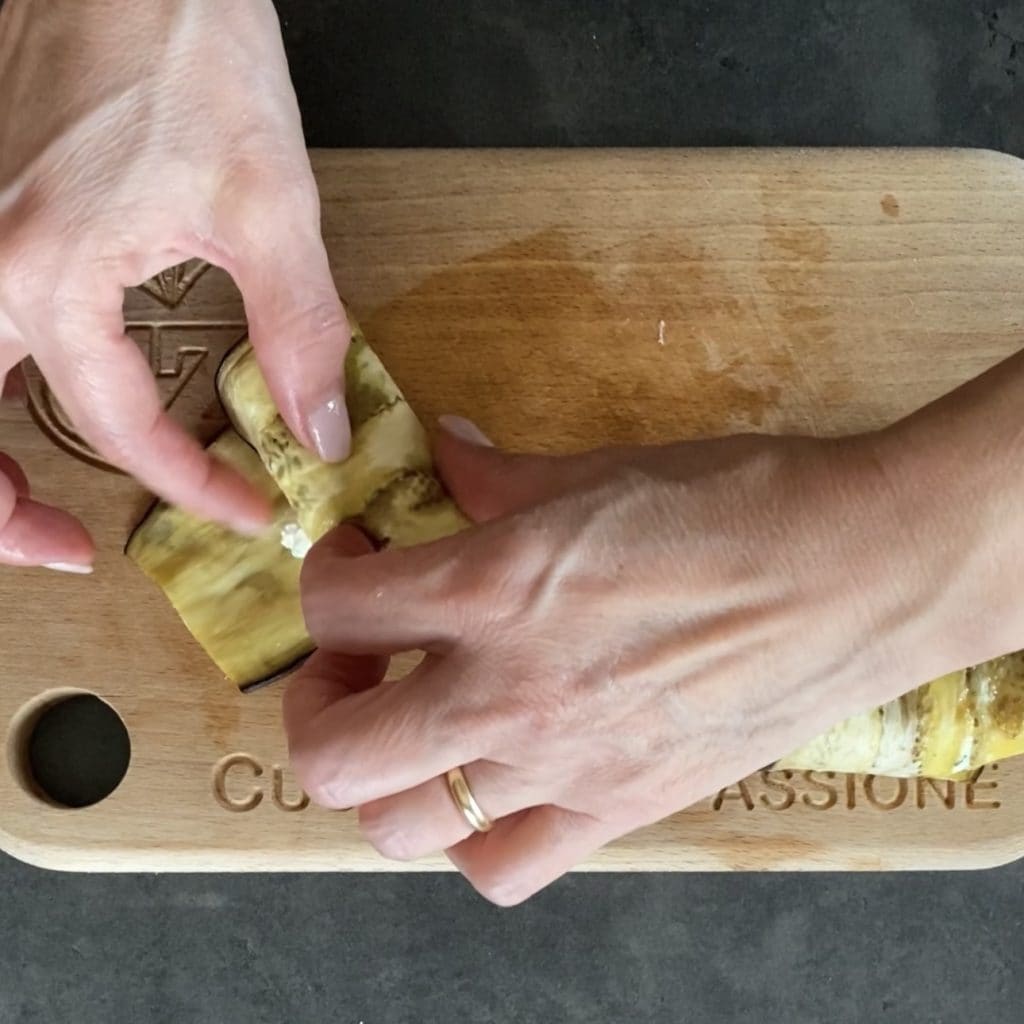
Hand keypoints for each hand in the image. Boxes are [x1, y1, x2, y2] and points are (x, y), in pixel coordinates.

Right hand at [0, 0, 350, 556]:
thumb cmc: (187, 48)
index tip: (250, 508)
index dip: (191, 487)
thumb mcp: (270, 204)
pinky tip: (24, 409)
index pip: (119, 428)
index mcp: (47, 271)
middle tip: (65, 549)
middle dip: (5, 513)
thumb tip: (315, 428)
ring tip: (25, 509)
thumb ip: (299, 330)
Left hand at [285, 412, 984, 904]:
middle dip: (315, 702)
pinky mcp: (617, 810)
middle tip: (356, 660)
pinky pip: (503, 869)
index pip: (337, 606)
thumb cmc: (738, 505)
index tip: (358, 557)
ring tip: (416, 725)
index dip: (326, 575)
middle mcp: (508, 692)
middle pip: (331, 753)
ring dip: (382, 777)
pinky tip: (493, 786)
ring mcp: (560, 767)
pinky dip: (471, 840)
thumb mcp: (597, 469)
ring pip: (400, 826)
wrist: (858, 571)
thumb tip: (445, 453)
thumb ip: (497, 473)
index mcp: (492, 590)